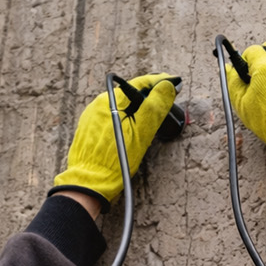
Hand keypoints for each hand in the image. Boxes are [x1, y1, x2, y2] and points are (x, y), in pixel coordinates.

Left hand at [52, 73, 179, 203]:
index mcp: (110, 101)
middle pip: (130, 93)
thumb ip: (155, 107)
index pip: (139, 83)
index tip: (174, 84)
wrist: (90, 183)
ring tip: (151, 118)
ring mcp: (92, 116)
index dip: (159, 82)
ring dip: (137, 108)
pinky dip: (125, 118)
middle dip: (149, 96)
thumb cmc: (115, 161)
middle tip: (167, 102)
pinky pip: (112, 116)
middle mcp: (98, 104)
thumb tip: (167, 86)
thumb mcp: (142, 133)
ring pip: (121, 105)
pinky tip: (132, 130)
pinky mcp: (90, 128)